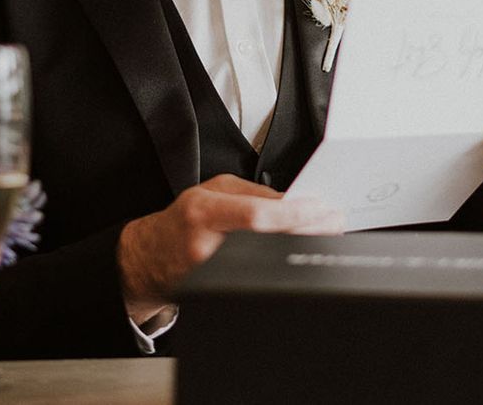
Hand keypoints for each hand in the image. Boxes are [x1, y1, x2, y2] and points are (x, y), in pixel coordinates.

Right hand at [117, 173, 343, 324]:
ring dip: (299, 246)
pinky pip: (258, 276)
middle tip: (333, 221)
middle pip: (267, 239)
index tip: (320, 208)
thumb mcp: (211, 191)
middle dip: (307, 228)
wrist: (149, 258)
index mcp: (203, 210)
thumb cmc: (182, 220)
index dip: (293, 213)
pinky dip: (283, 264)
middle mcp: (206, 244)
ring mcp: (212, 273)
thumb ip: (250, 193)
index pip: (256, 214)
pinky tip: (298, 255)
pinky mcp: (219, 291)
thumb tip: (291, 200)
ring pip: (268, 261)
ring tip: (323, 234)